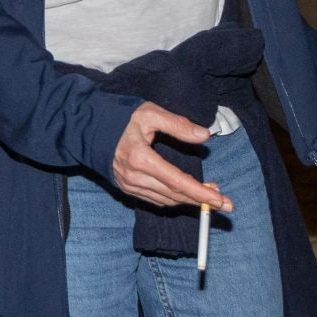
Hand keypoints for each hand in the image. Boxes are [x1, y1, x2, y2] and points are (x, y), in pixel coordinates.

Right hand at [112, 101, 231, 211]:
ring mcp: (129, 186)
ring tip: (210, 195)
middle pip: (174, 195)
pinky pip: (156, 200)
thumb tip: (204, 135)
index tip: (219, 200)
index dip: (200, 193)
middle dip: (201, 200)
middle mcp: (134, 177)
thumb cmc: (123, 119)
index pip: (177, 181)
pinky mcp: (128, 189)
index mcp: (140, 158)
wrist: (92, 130)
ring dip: (189, 200)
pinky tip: (187, 193)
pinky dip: (174, 199)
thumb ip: (178, 125)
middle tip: (224, 203)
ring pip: (166, 200)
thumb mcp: (150, 113)